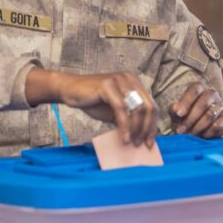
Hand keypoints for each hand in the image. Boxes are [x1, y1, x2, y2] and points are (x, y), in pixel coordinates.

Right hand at [26, 69, 156, 147]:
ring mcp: (119, 80)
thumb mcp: (114, 111)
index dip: (153, 125)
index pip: (151, 104)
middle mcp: (129, 78)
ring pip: (136, 108)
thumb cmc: (92, 101)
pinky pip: (121, 109)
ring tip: (132, 142)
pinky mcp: (108, 85)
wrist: (69, 90)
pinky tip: (124, 137)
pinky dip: (125, 126)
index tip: (150, 141)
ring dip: (136, 129)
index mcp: (134, 82)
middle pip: (148, 106)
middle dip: (147, 128)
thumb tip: (142, 135)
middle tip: (143, 144)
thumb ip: (128, 118)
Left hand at [169, 82, 222, 137]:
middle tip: (181, 130)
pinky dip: (208, 133)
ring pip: (210, 115)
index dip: (186, 102)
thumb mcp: (176, 113)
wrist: (195, 128)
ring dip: (198, 127)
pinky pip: (218, 126)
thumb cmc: (183, 117)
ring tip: (189, 135)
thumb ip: (174, 110)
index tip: (179, 114)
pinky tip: (201, 136)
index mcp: (198, 88)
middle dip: (190, 119)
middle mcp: (211, 94)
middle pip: (203, 104)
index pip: (194, 91)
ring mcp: (220, 105)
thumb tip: (176, 109)